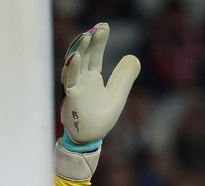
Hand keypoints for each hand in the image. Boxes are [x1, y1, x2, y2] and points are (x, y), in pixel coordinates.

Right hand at [60, 23, 139, 147]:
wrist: (89, 138)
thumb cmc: (100, 117)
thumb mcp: (117, 95)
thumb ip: (124, 78)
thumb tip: (134, 58)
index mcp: (91, 77)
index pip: (94, 54)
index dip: (98, 41)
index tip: (104, 27)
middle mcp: (81, 79)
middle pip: (84, 55)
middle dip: (89, 41)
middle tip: (98, 28)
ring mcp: (75, 87)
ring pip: (74, 65)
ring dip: (80, 50)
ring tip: (87, 36)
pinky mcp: (71, 98)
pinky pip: (70, 82)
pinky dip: (72, 69)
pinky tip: (76, 56)